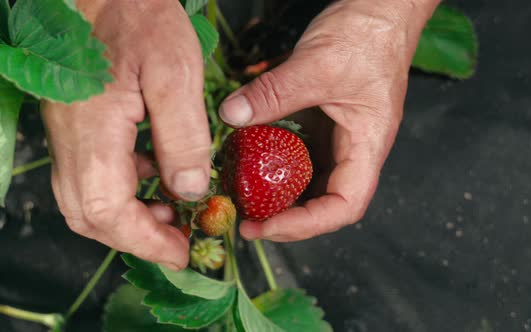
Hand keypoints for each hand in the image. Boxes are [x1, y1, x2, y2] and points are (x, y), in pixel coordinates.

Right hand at [42, 0, 210, 269]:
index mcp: (93, 132)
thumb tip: (189, 189)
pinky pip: (93, 172)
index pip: (106, 212)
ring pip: (87, 198)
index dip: (144, 242)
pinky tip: (158, 174)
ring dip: (128, 216)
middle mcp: (71, 139)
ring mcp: (70, 132)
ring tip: (172, 212)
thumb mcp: (175, 74)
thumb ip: (182, 137)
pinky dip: (125, 188)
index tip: (180, 253)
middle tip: (177, 237)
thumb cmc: (137, 17)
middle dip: (135, 237)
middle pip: (89, 215)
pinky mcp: (78, 122)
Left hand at [219, 0, 439, 240]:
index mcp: (367, 145)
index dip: (307, 224)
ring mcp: (337, 136)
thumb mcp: (316, 65)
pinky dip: (273, 159)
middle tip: (245, 217)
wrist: (381, 8)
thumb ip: (273, 93)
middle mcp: (354, 148)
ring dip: (277, 192)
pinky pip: (298, 150)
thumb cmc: (368, 36)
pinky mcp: (323, 121)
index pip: (345, 205)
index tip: (267, 226)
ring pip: (309, 178)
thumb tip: (231, 115)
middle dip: (285, 215)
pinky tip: (248, 156)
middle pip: (324, 199)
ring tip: (242, 195)